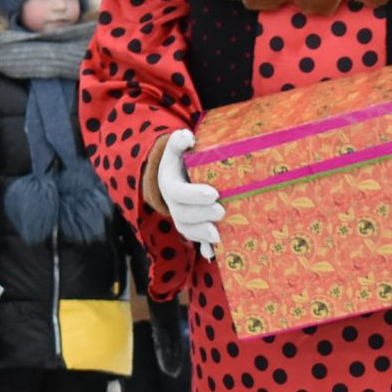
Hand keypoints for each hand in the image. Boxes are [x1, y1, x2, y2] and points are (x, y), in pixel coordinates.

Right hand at [153, 130, 222, 259]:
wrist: (175, 178)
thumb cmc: (181, 161)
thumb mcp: (176, 150)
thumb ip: (179, 142)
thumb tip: (186, 137)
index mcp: (170, 185)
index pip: (178, 193)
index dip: (194, 195)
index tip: (213, 193)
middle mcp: (173, 205)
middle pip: (183, 215)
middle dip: (203, 216)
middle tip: (222, 211)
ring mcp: (182, 218)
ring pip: (188, 230)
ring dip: (202, 235)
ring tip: (218, 235)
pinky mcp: (193, 227)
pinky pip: (196, 241)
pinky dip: (203, 248)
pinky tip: (211, 254)